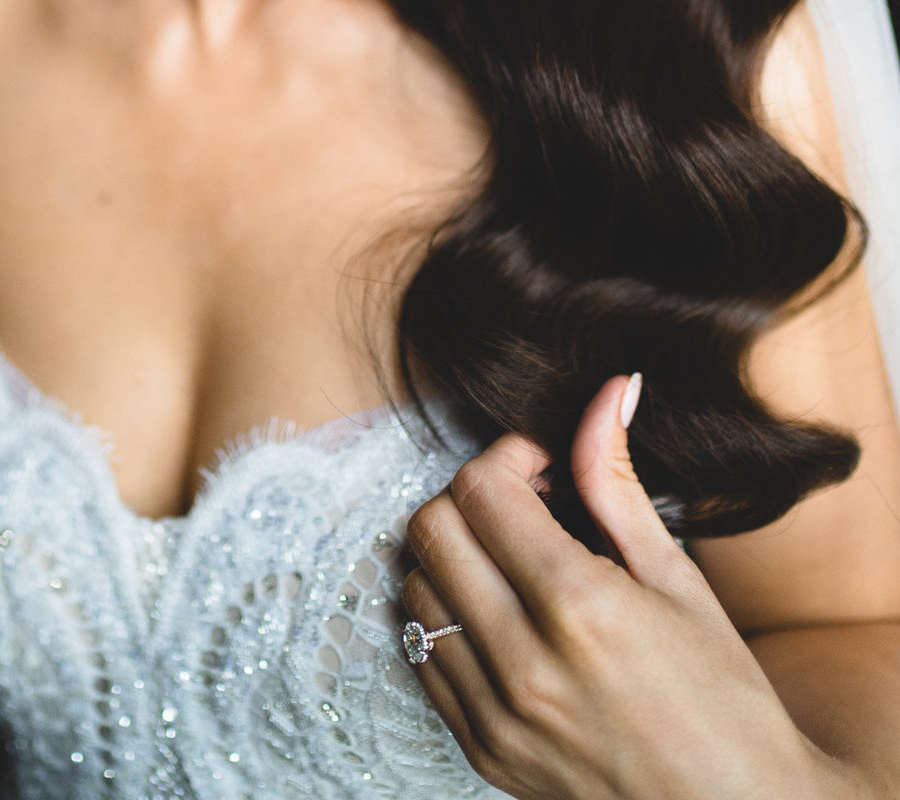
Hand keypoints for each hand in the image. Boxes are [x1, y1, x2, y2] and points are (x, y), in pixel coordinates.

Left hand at [402, 376, 853, 799]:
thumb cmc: (722, 696)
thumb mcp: (677, 578)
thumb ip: (616, 481)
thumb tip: (607, 389)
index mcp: (577, 607)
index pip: (478, 488)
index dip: (508, 458)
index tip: (545, 469)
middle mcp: (523, 663)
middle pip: (431, 528)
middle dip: (473, 498)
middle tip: (527, 509)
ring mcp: (494, 714)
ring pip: (416, 589)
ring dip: (454, 558)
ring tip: (516, 564)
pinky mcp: (480, 749)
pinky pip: (421, 657)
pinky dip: (448, 619)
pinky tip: (502, 616)